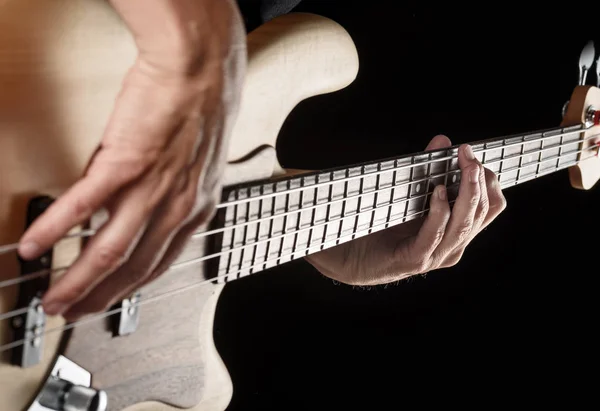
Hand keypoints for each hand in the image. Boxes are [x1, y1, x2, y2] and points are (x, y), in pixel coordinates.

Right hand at [17, 0, 246, 319]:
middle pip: (133, 268)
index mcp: (195, 209)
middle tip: (73, 312)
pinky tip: (33, 245)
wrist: (199, 71)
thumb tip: (136, 210)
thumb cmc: (198, 111)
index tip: (109, 301)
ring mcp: (150, 189)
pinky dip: (53, 229)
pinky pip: (82, 205)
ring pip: (110, 252)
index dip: (131, 289)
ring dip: (77, 281)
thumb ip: (170, 195)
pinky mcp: (124, 163)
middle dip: (100, 298)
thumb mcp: (196, 167)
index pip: (159, 263)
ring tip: (52, 298)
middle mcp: (176, 208)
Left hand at [306, 135, 506, 285]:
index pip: (490, 206)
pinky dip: (439, 212)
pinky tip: (437, 192)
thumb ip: (429, 170)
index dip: (488, 180)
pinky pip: (435, 234)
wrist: (348, 255)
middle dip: (478, 180)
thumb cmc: (379, 225)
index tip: (473, 156)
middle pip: (481, 212)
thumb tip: (443, 140)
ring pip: (464, 224)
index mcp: (456, 231)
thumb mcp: (410, 194)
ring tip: (464, 168)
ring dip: (467, 192)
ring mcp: (435, 255)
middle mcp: (452, 246)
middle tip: (468, 156)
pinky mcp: (414, 260)